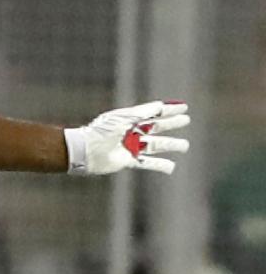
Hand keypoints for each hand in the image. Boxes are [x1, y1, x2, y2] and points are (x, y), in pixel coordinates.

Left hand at [65, 100, 189, 175]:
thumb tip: (162, 106)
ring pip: (155, 145)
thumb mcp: (125, 117)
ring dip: (170, 145)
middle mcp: (131, 132)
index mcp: (130, 118)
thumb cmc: (102, 131)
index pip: (153, 112)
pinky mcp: (128, 161)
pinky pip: (147, 164)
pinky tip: (172, 167)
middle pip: (156, 127)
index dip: (168, 110)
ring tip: (185, 145)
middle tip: (186, 121)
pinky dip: (160, 165)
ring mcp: (131, 147)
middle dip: (171, 124)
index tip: (184, 108)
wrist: (86, 151)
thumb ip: (144, 112)